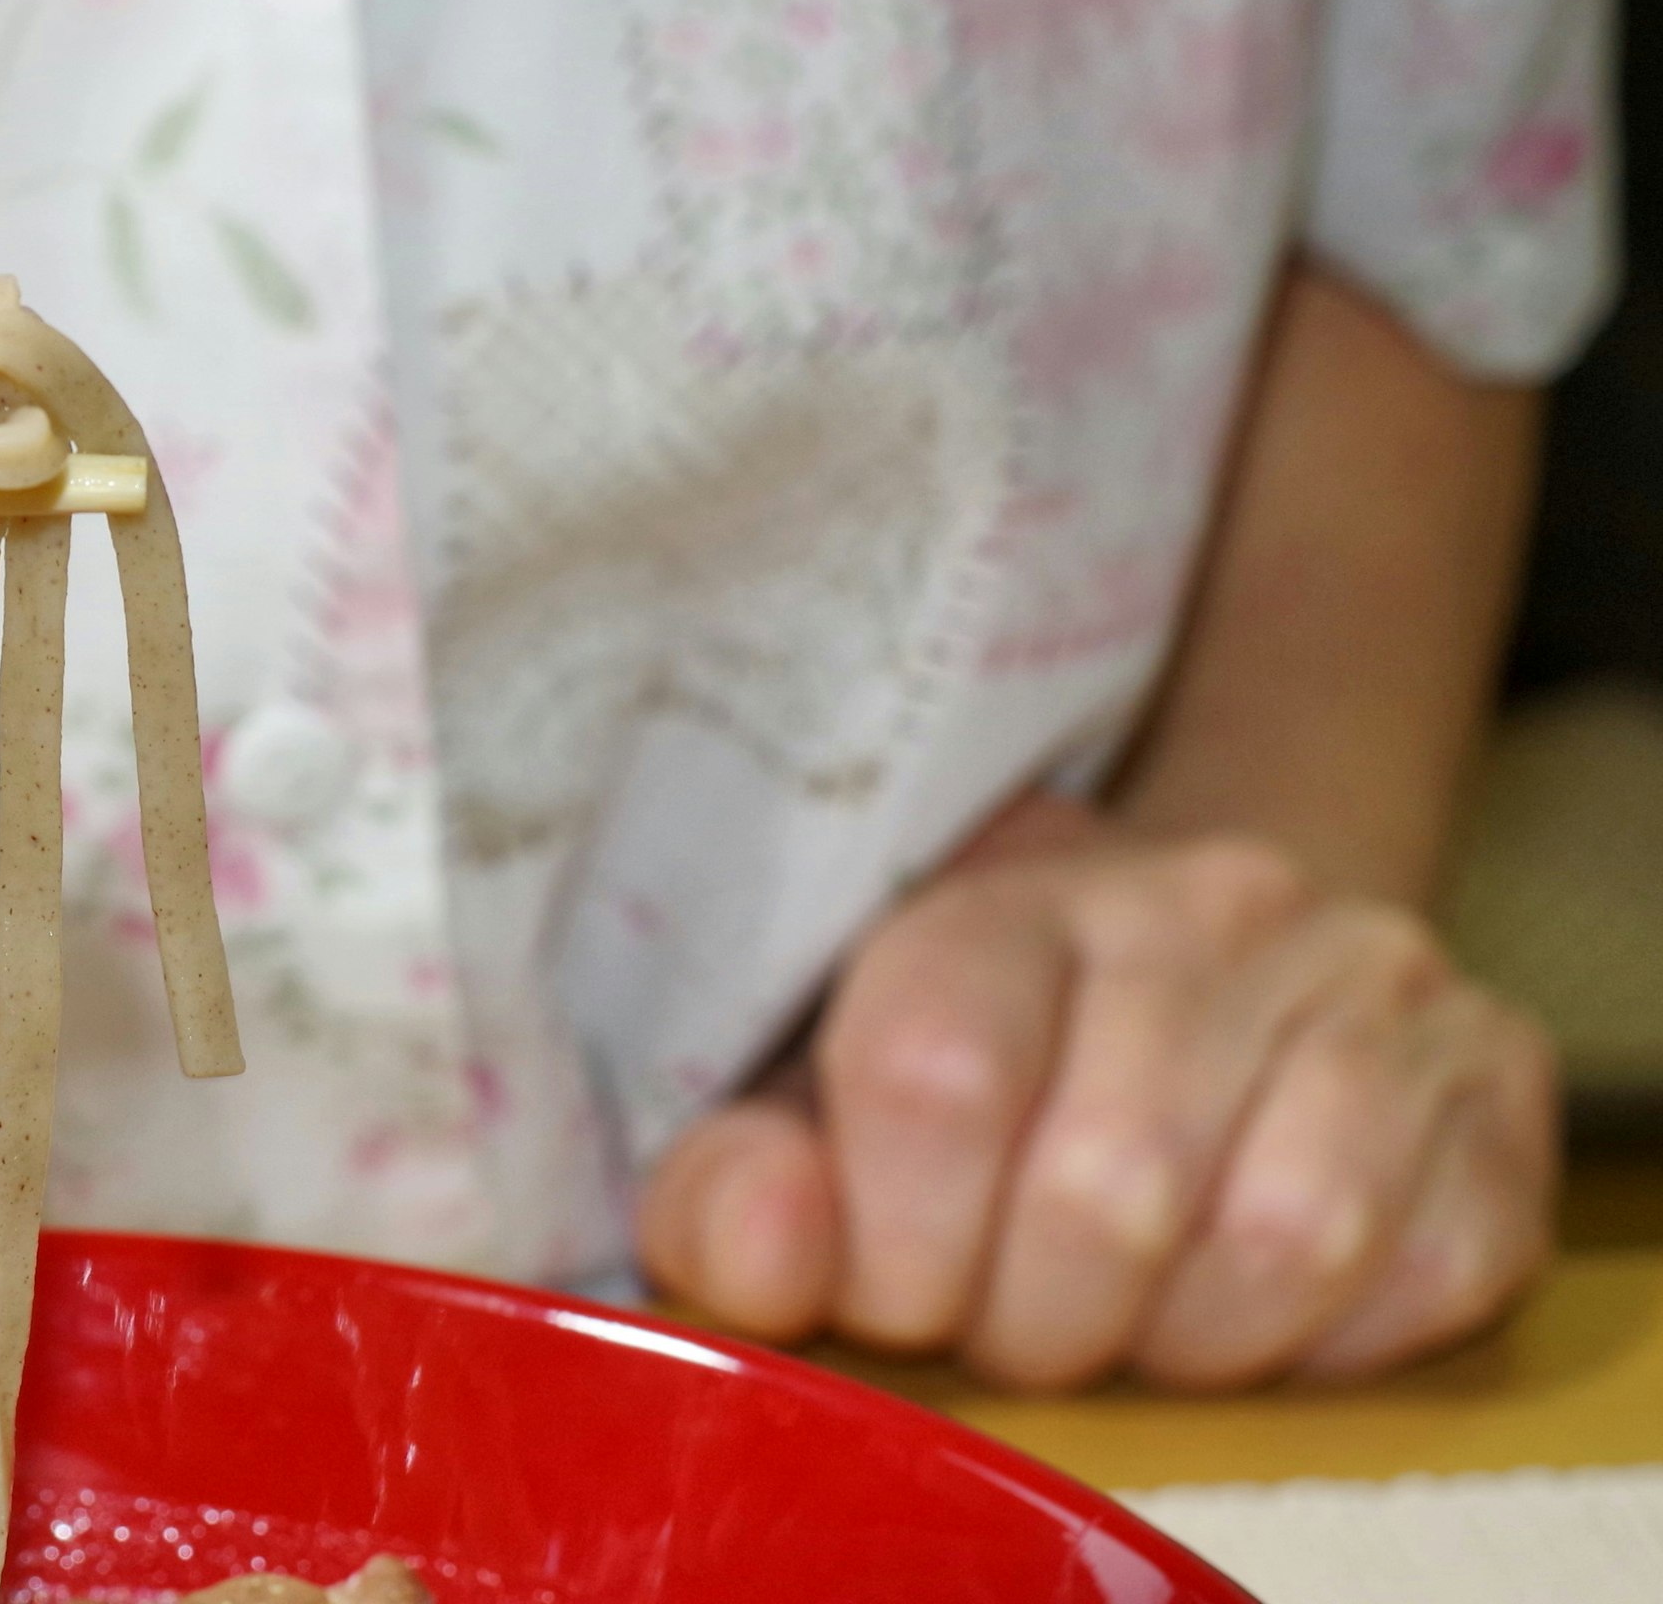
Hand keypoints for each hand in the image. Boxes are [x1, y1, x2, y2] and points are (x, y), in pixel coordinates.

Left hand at [637, 792, 1556, 1388]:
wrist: (1187, 962)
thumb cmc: (976, 1061)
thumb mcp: (816, 1101)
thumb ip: (739, 1192)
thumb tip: (756, 1263)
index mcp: (1011, 893)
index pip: (934, 1072)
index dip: (895, 1243)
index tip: (893, 1294)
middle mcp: (1207, 903)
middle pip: (1108, 1188)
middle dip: (1037, 1317)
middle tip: (1016, 1320)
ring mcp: (1369, 978)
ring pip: (1281, 1242)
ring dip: (1184, 1340)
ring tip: (1130, 1318)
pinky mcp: (1494, 1075)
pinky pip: (1424, 1274)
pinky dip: (1325, 1341)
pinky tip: (1251, 1301)